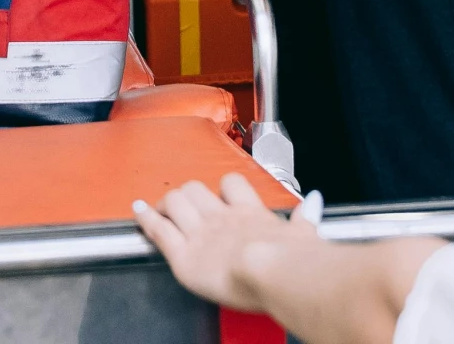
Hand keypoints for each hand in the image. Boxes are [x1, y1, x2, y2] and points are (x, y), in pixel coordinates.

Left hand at [134, 175, 314, 312]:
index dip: (222, 187)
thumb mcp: (306, 236)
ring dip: (166, 204)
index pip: (232, 184)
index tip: (217, 194)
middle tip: (184, 205)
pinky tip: (139, 212)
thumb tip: (314, 202)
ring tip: (160, 208)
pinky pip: (158, 228)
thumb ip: (306, 218)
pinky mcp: (184, 254)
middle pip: (196, 189)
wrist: (274, 270)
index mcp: (250, 214)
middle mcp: (222, 218)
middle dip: (188, 194)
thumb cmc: (293, 261)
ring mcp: (201, 233)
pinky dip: (146, 218)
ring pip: (175, 202)